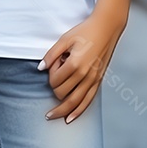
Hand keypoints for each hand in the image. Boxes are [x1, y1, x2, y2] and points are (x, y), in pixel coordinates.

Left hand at [39, 7, 127, 122]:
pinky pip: (88, 101)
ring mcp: (93, 80)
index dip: (50, 74)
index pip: (55, 80)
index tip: (54, 63)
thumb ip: (51, 55)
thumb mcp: (64, 39)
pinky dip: (78, 112)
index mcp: (75, 64)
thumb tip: (40, 68)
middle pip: (62, 93)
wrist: (107, 29)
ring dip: (61, 111)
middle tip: (56, 73)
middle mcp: (85, 75)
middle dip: (54, 87)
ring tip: (50, 116)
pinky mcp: (98, 82)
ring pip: (75, 103)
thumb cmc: (85, 32)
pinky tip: (69, 118)